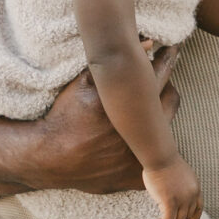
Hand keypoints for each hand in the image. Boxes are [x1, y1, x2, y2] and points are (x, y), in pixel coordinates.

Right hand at [15, 54, 178, 194]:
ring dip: (162, 113)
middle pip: (170, 100)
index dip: (166, 61)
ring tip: (150, 105)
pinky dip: (155, 147)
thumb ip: (110, 62)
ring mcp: (138, 157)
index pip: (160, 75)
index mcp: (126, 105)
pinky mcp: (135, 177)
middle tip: (159, 79)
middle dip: (166, 87)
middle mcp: (137, 132)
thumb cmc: (65, 116)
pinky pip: (157, 160)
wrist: (49, 157)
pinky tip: (146, 136)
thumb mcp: (83, 83)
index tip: (170, 51)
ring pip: (167, 128)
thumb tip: (148, 41)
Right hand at [143, 154, 203, 218]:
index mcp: (195, 187)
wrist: (160, 156)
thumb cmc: (165, 161)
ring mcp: (182, 199)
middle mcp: (191, 195)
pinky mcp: (170, 202)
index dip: (195, 218)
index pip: (199, 207)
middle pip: (186, 216)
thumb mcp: (179, 173)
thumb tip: (174, 193)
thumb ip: (181, 184)